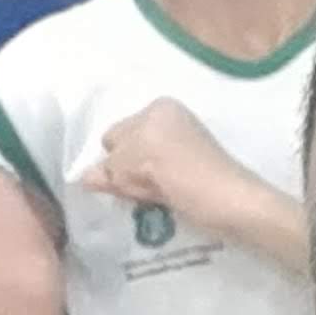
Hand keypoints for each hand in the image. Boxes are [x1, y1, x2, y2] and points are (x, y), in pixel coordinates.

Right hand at [77, 99, 250, 223]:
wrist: (232, 204)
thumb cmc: (186, 179)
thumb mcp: (140, 171)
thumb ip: (110, 172)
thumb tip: (83, 178)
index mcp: (157, 109)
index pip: (112, 137)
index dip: (114, 163)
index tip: (125, 184)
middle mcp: (167, 119)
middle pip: (123, 148)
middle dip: (125, 170)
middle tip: (141, 190)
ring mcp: (180, 141)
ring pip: (137, 164)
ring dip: (137, 182)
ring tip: (153, 196)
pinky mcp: (189, 165)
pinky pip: (153, 176)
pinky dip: (150, 187)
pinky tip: (161, 198)